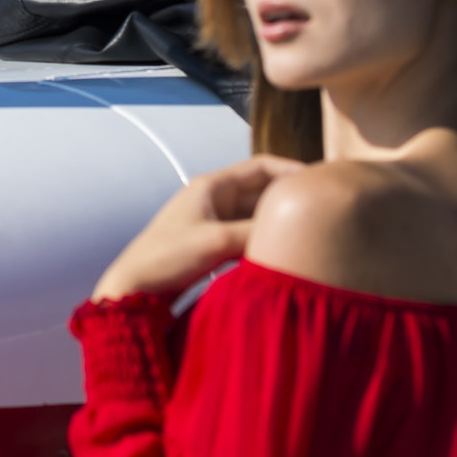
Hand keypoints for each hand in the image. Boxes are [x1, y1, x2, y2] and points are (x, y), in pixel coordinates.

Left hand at [91, 155, 307, 300]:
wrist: (131, 289)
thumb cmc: (164, 258)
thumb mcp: (215, 242)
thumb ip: (255, 233)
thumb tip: (297, 234)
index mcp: (212, 186)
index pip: (262, 167)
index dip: (293, 170)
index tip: (321, 183)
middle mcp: (215, 200)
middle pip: (263, 191)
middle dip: (290, 200)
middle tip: (324, 212)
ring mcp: (214, 223)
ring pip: (257, 217)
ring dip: (279, 224)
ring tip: (312, 234)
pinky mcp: (214, 246)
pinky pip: (249, 237)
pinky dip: (266, 242)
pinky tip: (285, 254)